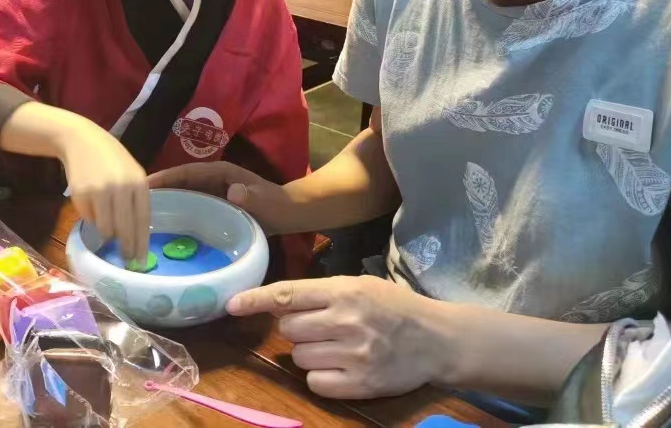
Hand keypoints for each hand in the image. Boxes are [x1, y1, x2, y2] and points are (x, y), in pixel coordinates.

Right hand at [58, 120, 149, 263]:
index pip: (142, 220)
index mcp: (138, 182)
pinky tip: (92, 202)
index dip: (141, 243)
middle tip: (127, 260)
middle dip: (126, 248)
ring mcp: (100, 191)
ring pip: (106, 228)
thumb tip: (137, 234)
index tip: (141, 261)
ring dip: (107, 231)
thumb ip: (136, 198)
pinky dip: (92, 218)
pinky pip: (89, 219)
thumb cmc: (111, 159)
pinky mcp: (81, 195)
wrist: (81, 141)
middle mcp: (120, 188)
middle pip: (125, 229)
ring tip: (106, 219)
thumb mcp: (132, 172)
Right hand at [149, 161, 294, 234]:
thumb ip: (251, 198)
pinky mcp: (213, 203)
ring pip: (182, 192)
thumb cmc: (277, 206)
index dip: (164, 178)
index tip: (142, 186)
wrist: (290, 213)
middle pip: (179, 181)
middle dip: (157, 189)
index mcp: (220, 172)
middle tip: (130, 202)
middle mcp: (212, 178)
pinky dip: (176, 210)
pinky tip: (163, 225)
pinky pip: (190, 204)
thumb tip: (233, 192)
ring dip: (164, 200)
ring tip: (139, 214)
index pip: (186, 172)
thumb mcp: (265, 202)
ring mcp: (212, 190)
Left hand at [228, 275, 450, 398]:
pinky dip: (321, 378)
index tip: (231, 305)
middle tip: (321, 328)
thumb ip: (321, 293)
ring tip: (336, 347)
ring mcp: (354, 354)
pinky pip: (315, 384)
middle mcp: (346, 321)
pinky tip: (341, 367)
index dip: (255, 300)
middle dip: (296, 329)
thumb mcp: (360, 286)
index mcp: (344, 291)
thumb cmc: (394, 307)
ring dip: (309, 353)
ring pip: (299, 357)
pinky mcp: (361, 384)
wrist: (439, 340)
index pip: (288, 294)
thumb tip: (276, 303)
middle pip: (288, 329)